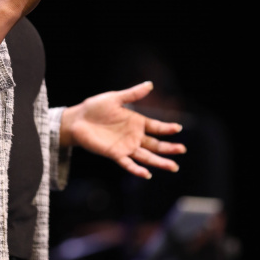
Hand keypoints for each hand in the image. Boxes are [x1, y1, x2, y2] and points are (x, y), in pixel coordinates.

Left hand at [60, 81, 185, 178]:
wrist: (77, 119)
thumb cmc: (95, 107)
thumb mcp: (115, 98)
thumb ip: (132, 94)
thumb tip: (150, 84)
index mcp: (136, 122)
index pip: (156, 127)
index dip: (167, 128)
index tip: (178, 128)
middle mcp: (134, 136)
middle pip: (155, 144)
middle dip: (169, 148)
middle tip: (182, 150)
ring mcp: (125, 146)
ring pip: (146, 156)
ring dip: (159, 162)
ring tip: (173, 166)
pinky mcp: (114, 154)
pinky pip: (128, 164)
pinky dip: (137, 170)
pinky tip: (147, 174)